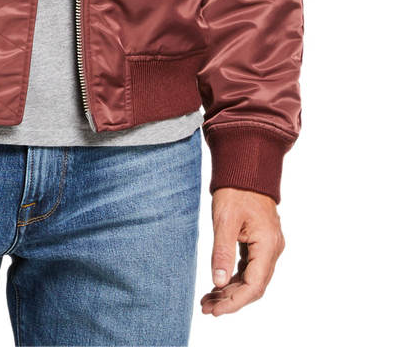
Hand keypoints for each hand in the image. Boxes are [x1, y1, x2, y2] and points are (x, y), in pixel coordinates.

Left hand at [201, 187, 284, 315]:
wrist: (245, 168)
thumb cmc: (235, 190)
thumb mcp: (224, 220)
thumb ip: (222, 251)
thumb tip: (217, 282)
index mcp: (268, 245)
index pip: (254, 285)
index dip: (235, 302)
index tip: (216, 311)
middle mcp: (272, 249)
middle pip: (254, 286)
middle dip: (230, 300)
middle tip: (206, 308)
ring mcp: (267, 246)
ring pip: (251, 278)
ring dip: (230, 291)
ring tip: (207, 301)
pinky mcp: (259, 243)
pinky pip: (249, 267)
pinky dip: (233, 277)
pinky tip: (217, 285)